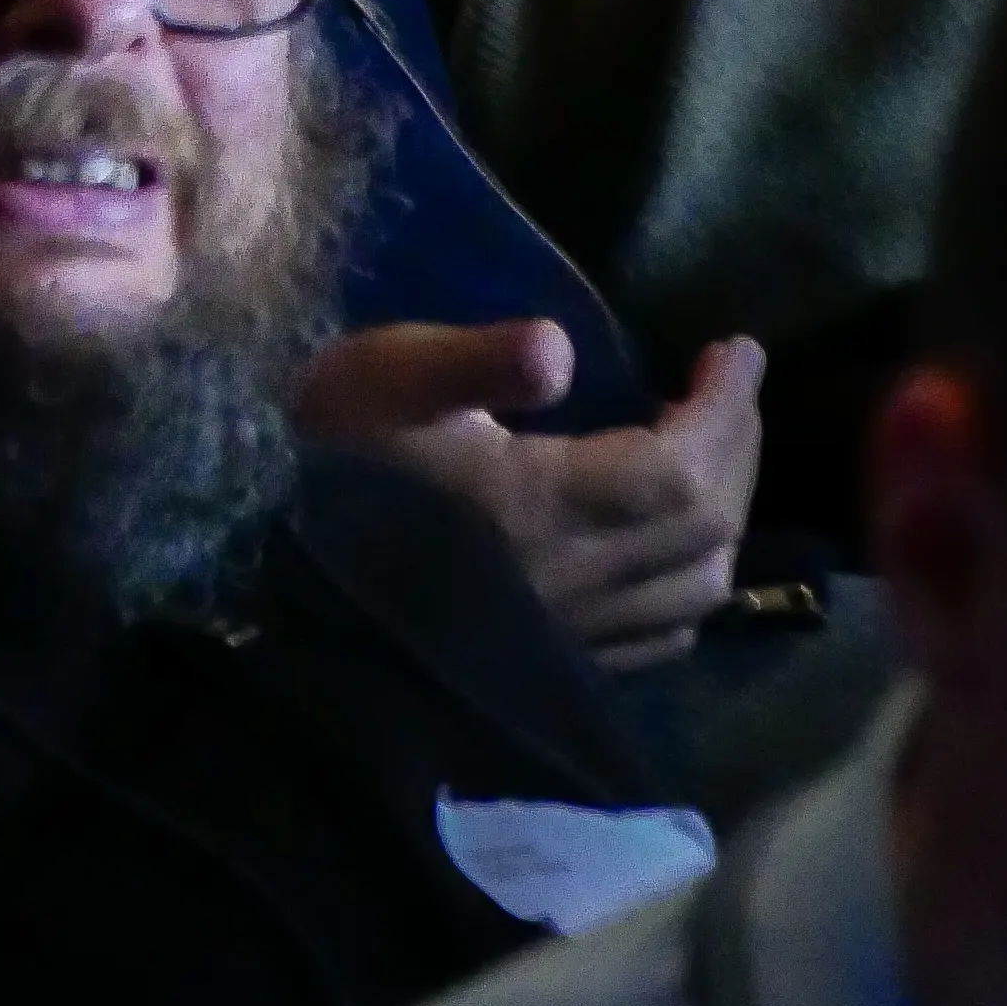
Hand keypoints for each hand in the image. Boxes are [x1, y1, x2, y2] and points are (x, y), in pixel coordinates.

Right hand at [296, 319, 767, 668]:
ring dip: (725, 514)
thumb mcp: (385, 377)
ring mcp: (569, 633)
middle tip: (729, 384)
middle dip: (737, 449)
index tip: (737, 348)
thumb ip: (475, 360)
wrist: (269, 563)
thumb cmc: (330, 455)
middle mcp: (574, 582)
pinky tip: (671, 543)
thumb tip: (562, 344)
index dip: (726, 408)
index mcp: (542, 508)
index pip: (682, 468)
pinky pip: (661, 634)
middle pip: (706, 529)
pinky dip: (691, 578)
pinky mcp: (554, 661)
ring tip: (711, 450)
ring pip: (696, 590)